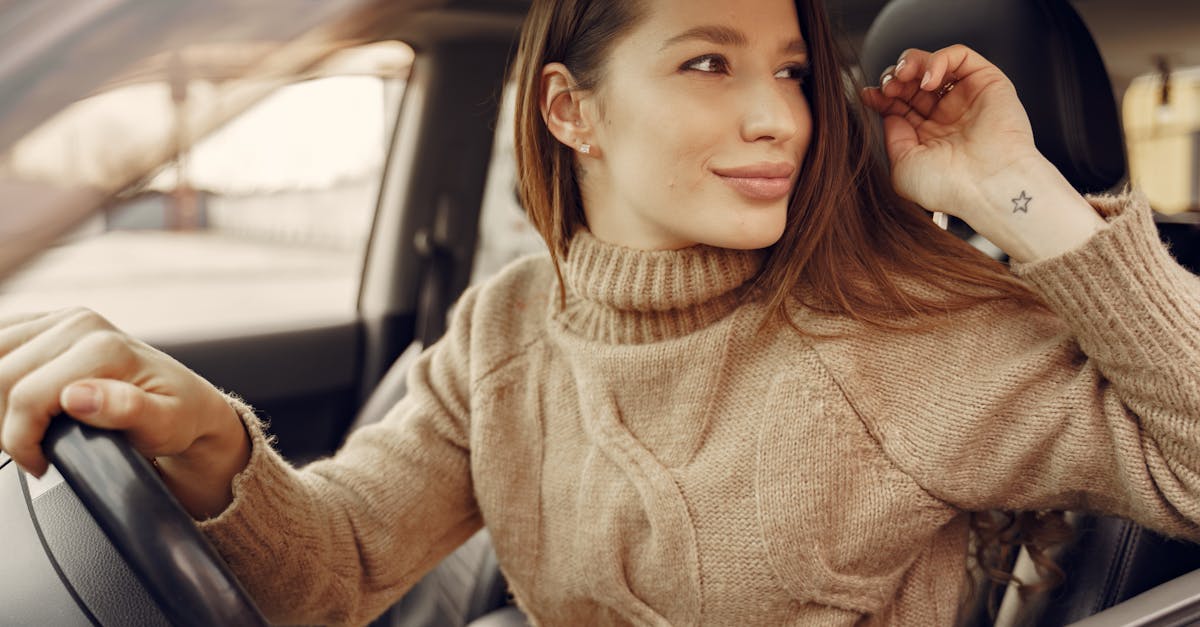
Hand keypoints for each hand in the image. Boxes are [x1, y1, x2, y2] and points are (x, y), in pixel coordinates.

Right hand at [0, 308, 247, 516]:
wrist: (187, 401)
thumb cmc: (178, 416)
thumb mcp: (165, 424)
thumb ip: (126, 410)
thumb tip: (77, 397)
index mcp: (103, 347)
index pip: (25, 397)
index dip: (21, 440)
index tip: (40, 463)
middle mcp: (81, 324)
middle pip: (1, 378)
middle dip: (6, 425)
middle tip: (32, 451)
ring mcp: (63, 319)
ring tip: (26, 429)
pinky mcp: (48, 323)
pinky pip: (0, 343)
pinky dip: (0, 375)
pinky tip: (14, 402)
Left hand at [861, 45, 1037, 217]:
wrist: (986, 187)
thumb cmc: (949, 187)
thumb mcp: (903, 167)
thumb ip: (892, 137)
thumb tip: (888, 112)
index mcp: (928, 136)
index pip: (899, 104)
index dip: (882, 95)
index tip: (868, 95)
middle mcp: (948, 115)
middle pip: (912, 81)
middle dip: (894, 78)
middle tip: (887, 87)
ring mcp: (967, 97)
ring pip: (934, 63)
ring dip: (912, 63)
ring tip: (903, 77)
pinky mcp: (988, 82)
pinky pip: (961, 55)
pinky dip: (938, 60)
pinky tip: (928, 81)